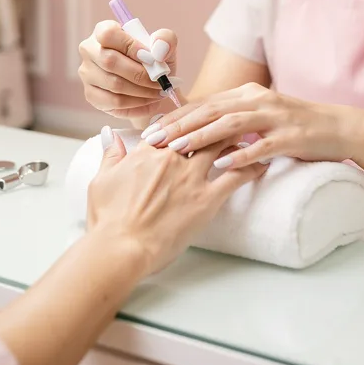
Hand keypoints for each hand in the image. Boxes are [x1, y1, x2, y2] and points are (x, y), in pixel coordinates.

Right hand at [78, 21, 178, 120]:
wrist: (150, 85)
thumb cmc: (153, 61)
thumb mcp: (164, 46)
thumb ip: (165, 40)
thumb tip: (159, 50)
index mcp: (103, 31)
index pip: (108, 34)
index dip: (130, 46)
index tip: (151, 58)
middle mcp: (89, 50)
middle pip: (110, 61)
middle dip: (141, 74)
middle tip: (161, 81)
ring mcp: (87, 74)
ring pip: (114, 84)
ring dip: (142, 91)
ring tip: (159, 92)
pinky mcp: (91, 95)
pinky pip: (114, 102)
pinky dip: (137, 104)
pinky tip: (150, 102)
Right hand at [87, 128, 266, 273]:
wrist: (121, 247)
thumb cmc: (108, 220)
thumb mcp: (101, 181)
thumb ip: (110, 155)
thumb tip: (109, 134)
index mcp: (147, 153)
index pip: (170, 126)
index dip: (184, 121)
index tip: (196, 118)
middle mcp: (172, 158)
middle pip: (201, 129)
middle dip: (217, 122)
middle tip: (232, 118)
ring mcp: (191, 177)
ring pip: (221, 145)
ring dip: (237, 137)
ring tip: (252, 133)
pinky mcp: (207, 199)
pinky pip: (236, 176)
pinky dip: (251, 166)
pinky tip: (262, 161)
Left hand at [145, 83, 357, 168]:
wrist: (340, 128)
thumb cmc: (294, 127)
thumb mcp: (260, 116)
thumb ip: (232, 119)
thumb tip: (195, 130)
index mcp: (247, 94)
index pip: (203, 103)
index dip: (175, 117)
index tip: (149, 130)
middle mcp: (258, 100)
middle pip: (210, 110)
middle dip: (178, 126)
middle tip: (152, 140)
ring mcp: (275, 117)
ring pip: (231, 124)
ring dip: (201, 137)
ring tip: (177, 150)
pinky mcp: (291, 136)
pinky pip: (262, 145)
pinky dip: (240, 155)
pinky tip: (221, 166)